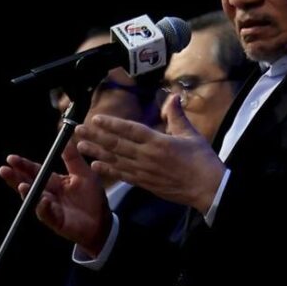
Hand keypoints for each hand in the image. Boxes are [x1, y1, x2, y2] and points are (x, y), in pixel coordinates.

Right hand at [0, 140, 110, 254]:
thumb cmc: (92, 197)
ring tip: (21, 186)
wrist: (102, 221)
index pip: (36, 171)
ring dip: (27, 192)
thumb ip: (73, 157)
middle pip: (28, 184)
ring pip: (34, 199)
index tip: (11, 158)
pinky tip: (43, 200)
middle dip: (15, 178)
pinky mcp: (56, 221)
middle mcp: (48, 194)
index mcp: (54, 182)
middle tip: (3, 170)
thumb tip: (65, 138)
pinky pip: (47, 214)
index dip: (23, 165)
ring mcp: (50, 208)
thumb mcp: (84, 173)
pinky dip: (43, 207)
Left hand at [76, 95, 224, 213]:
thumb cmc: (202, 161)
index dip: (111, 124)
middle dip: (96, 137)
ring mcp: (145, 172)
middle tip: (78, 130)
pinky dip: (109, 170)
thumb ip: (177, 115)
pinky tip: (96, 165)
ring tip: (81, 146)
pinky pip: (123, 175)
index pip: (130, 130)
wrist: (208, 188)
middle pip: (117, 145)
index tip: (96, 119)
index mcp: (158, 142)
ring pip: (115, 160)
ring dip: (97, 152)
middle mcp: (147, 157)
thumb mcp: (191, 134)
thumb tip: (172, 97)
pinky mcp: (145, 183)